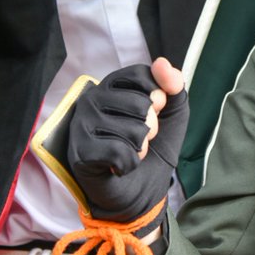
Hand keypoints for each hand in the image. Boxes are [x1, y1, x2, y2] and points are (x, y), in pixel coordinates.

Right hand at [67, 58, 187, 229]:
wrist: (142, 191)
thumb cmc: (155, 148)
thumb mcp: (173, 114)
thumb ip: (174, 86)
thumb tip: (161, 63)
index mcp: (111, 85)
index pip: (142, 75)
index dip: (158, 98)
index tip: (155, 113)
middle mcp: (91, 99)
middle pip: (141, 105)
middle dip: (151, 128)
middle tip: (140, 139)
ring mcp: (82, 125)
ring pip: (134, 131)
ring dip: (140, 149)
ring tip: (128, 152)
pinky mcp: (80, 152)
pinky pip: (120, 153)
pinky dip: (129, 165)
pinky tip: (119, 167)